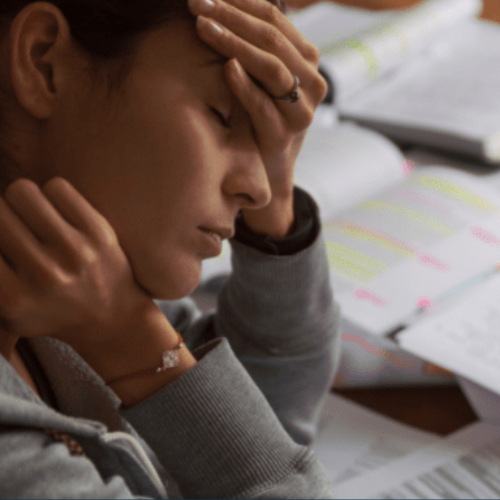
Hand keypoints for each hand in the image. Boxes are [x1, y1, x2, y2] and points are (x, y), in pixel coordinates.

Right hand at [0, 178, 167, 353]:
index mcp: (13, 297)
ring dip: (21, 201)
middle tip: (13, 226)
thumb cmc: (52, 310)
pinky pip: (56, 186)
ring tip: (31, 216)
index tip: (3, 242)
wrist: (113, 315)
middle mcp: (45, 274)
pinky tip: (57, 212)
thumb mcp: (8, 312)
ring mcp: (75, 251)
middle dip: (0, 215)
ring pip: (22, 191)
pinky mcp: (99, 231)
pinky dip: (51, 195)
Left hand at [189, 0, 326, 236]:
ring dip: (234, 44)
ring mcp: (301, 110)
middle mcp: (312, 81)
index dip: (241, 2)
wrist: (269, 166)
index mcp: (307, 59)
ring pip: (271, 68)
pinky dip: (244, 86)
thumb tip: (224, 5)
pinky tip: (226, 67)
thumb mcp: (263, 77)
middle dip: (232, 17)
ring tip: (203, 28)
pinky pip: (263, 106)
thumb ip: (256, 46)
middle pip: (271, 39)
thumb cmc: (262, 115)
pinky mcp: (285, 135)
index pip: (275, 19)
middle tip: (197, 4)